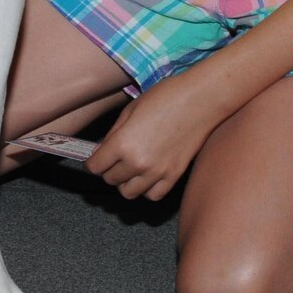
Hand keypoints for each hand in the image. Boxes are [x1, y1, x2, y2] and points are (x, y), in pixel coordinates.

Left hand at [88, 72, 224, 200]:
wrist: (201, 99)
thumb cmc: (165, 97)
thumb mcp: (130, 110)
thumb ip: (113, 134)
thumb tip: (102, 150)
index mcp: (123, 143)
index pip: (95, 167)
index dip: (92, 162)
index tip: (95, 159)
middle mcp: (138, 162)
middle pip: (110, 180)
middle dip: (108, 170)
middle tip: (114, 158)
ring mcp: (158, 172)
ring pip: (129, 192)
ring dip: (125, 182)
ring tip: (130, 168)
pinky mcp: (175, 176)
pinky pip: (153, 195)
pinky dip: (146, 189)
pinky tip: (147, 175)